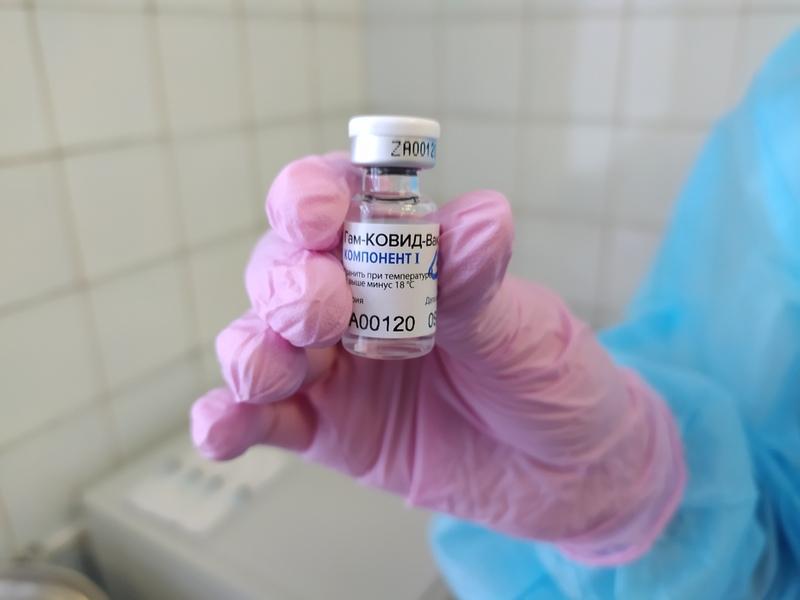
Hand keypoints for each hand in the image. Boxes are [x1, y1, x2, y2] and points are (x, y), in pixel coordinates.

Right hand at [191, 153, 684, 564]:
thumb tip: (481, 215)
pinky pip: (261, 421)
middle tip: (324, 308)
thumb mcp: (519, 326)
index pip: (336, 203)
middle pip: (283, 269)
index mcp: (401, 255)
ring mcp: (332, 367)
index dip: (311, 196)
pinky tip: (219, 431)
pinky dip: (229, 420)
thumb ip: (477, 282)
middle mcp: (353, 301)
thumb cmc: (547, 378)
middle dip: (289, 283)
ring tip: (278, 369)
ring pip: (259, 341)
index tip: (320, 213)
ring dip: (253, 349)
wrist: (562, 474)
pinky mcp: (324, 429)